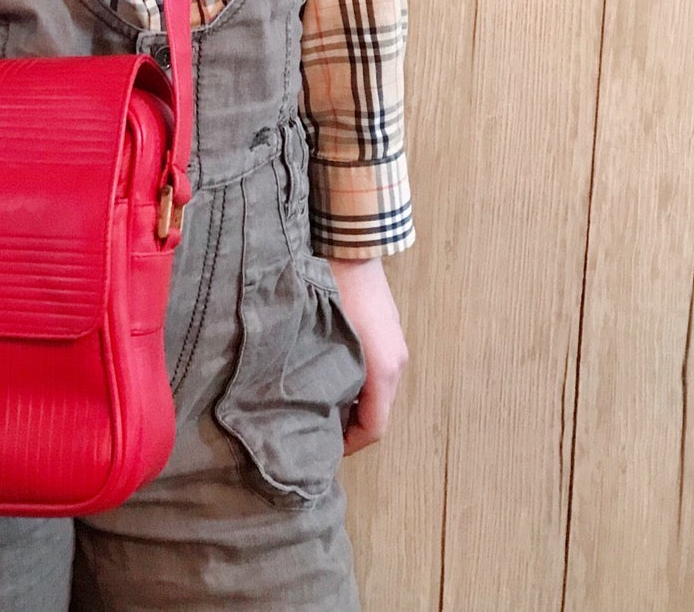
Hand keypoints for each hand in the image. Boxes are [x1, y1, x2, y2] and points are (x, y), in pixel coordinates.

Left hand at [326, 255, 408, 456]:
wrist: (352, 245)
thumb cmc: (333, 288)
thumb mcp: (320, 336)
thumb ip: (316, 373)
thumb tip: (298, 403)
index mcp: (383, 370)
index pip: (374, 428)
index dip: (349, 446)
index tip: (324, 449)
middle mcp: (396, 362)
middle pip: (378, 411)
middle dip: (349, 424)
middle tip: (315, 425)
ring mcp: (396, 344)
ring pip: (378, 390)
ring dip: (353, 400)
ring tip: (318, 399)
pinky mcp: (389, 330)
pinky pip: (377, 368)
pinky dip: (359, 379)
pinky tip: (330, 370)